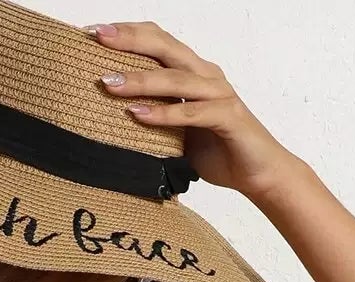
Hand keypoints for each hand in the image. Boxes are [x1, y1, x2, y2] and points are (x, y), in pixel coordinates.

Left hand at [88, 20, 298, 197]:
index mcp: (193, 73)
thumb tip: (114, 119)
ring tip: (109, 83)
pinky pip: (191, 113)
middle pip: (164, 46)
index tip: (94, 34)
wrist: (260, 174)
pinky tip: (138, 115)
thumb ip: (155, 118)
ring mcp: (218, 93)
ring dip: (140, 79)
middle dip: (129, 40)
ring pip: (175, 78)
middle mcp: (206, 75)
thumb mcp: (177, 133)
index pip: (158, 42)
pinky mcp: (228, 117)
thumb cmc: (219, 152)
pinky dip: (163, 114)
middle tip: (97, 38)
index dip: (128, 33)